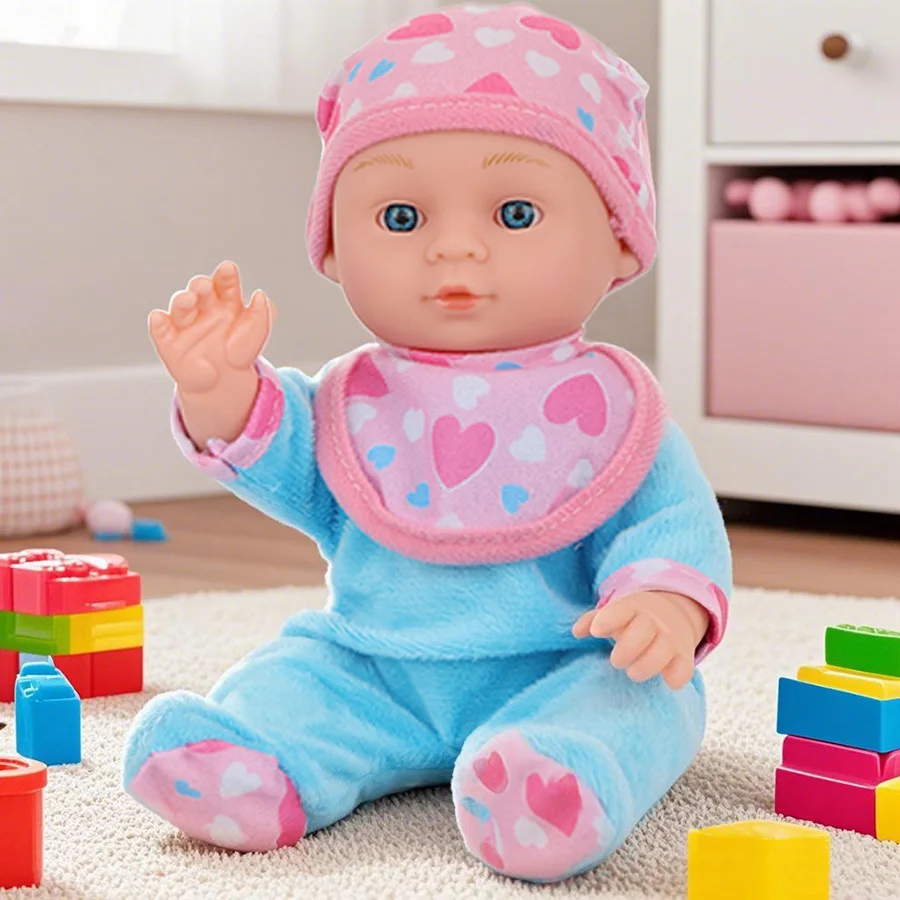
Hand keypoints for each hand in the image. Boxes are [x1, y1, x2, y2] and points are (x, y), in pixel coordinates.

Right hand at [149, 260, 274, 395]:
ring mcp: (185, 323)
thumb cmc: (239, 352)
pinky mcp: (169, 341)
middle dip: (201, 285)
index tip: (228, 270)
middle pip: (200, 290)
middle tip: (206, 287)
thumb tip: (259, 295)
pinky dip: (158, 323)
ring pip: (180, 306)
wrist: (225, 381)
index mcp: (226, 301)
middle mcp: (203, 308)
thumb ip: (263, 314)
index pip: (225, 283)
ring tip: (189, 299)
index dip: (226, 276)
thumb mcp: (257, 333)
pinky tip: (159, 318)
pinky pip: (160, 330)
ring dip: (182, 300)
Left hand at [573, 591, 708, 689]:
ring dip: (645, 667)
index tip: (597, 632)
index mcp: (633, 607)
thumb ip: (593, 620)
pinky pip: (683, 669)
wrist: (674, 612)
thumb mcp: (615, 612)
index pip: (621, 610)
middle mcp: (654, 621)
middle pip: (641, 633)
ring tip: (633, 672)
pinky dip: (674, 677)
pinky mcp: (684, 655)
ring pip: (661, 652)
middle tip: (616, 661)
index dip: (609, 619)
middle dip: (625, 651)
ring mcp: (671, 637)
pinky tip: (665, 678)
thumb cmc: (633, 618)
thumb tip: (576, 632)